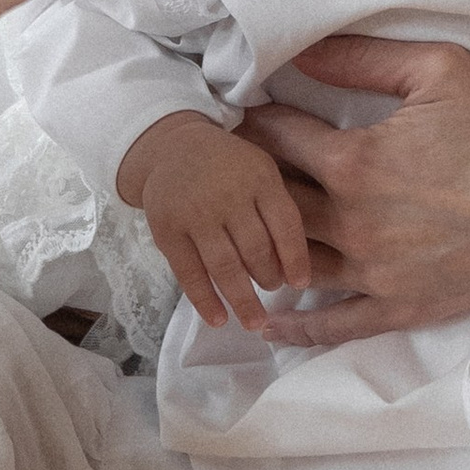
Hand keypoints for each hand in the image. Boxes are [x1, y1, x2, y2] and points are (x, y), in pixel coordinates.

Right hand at [120, 110, 311, 333]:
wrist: (172, 147)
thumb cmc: (230, 166)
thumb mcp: (262, 170)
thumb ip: (279, 207)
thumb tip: (298, 265)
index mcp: (260, 178)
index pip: (285, 224)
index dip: (295, 259)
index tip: (301, 284)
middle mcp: (228, 195)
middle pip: (256, 249)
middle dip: (269, 277)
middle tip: (272, 289)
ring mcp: (195, 214)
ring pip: (224, 266)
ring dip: (242, 300)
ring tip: (254, 321)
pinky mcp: (168, 231)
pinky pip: (189, 273)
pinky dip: (204, 300)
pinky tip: (218, 319)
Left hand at [242, 37, 469, 338]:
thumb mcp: (442, 70)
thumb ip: (362, 56)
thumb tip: (299, 44)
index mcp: (357, 162)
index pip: (276, 137)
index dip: (252, 117)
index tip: (236, 108)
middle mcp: (355, 224)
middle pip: (271, 202)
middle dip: (247, 180)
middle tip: (230, 166)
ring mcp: (376, 273)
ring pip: (291, 261)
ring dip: (260, 243)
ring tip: (240, 228)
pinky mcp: (402, 307)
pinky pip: (333, 324)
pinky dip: (295, 325)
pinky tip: (267, 319)